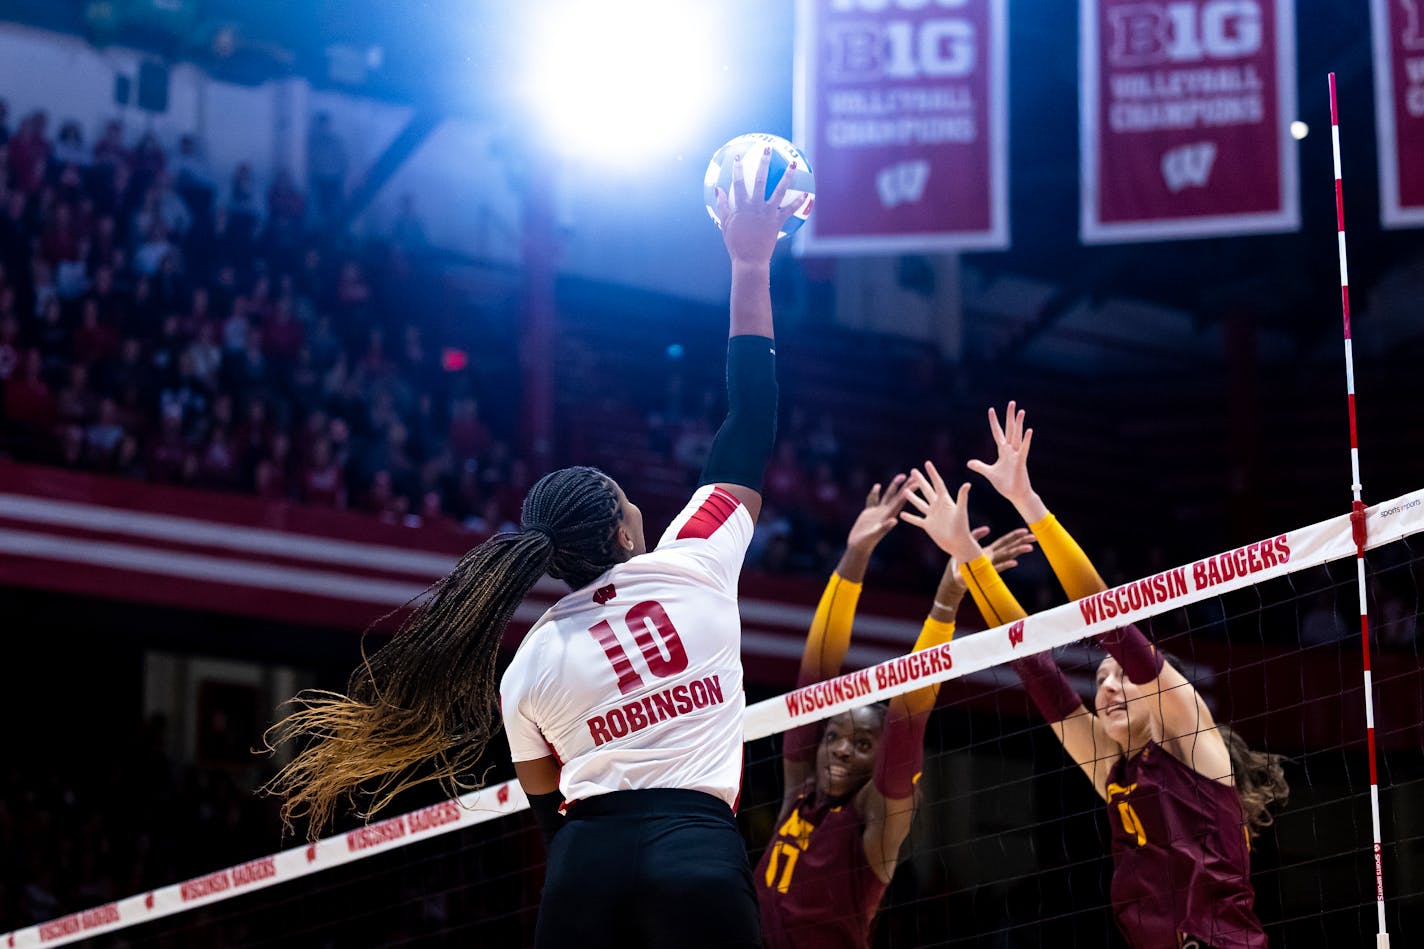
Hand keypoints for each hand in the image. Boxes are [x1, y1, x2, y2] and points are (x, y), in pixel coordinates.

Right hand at [717, 147, 806, 266]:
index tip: (737, 156)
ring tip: (792, 165)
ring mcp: (767, 213)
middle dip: (763, 163)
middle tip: (767, 149)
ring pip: (779, 191)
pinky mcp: (777, 222)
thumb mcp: (725, 225)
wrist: (749, 260)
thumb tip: (718, 190)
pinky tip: (807, 194)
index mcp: (741, 206)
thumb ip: (722, 206)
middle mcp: (755, 206)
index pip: (738, 183)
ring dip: (786, 177)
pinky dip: (799, 202)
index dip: (737, 168)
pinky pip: (790, 210)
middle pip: (759, 180)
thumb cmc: (735, 244)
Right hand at [845, 474, 908, 551]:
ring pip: (888, 495)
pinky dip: (875, 493)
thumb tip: (894, 520)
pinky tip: (877, 486)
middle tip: (915, 474)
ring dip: (895, 486)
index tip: (917, 481)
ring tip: (901, 475)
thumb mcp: (875, 534)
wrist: (858, 546)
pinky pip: (874, 500)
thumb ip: (884, 527)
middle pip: (898, 495)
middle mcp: (885, 512)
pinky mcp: (869, 513)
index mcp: (889, 515)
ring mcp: (878, 512)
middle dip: (906, 485)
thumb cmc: (866, 542)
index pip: (902, 500)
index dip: (909, 490)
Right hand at [899, 461, 979, 562]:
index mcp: (945, 501)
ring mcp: (932, 516)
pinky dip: (909, 517)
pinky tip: (901, 514)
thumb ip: (962, 497)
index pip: (937, 484)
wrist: (959, 544)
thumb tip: (968, 484)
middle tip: (913, 471)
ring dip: (912, 497)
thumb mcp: (961, 511)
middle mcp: (938, 506)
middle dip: (920, 480)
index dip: (932, 473)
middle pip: (926, 490)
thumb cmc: (962, 528)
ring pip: (920, 504)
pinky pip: (917, 520)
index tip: (927, 463)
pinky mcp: (928, 526)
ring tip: (905, 490)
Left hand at [940, 526, 1035, 595]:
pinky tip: (1015, 562)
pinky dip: (1006, 565)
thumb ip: (977, 535)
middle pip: (1010, 548)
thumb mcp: (967, 543)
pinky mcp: (985, 571)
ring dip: (1018, 552)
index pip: (1005, 541)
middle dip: (1022, 542)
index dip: (1015, 535)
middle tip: (1035, 537)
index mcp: (989, 551)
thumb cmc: (961, 561)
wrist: (954, 577)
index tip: (1026, 530)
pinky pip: (997, 568)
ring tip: (1030, 547)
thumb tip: (988, 529)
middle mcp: (992, 558)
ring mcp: (990, 565)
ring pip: (1007, 557)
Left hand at [966, 402, 1038, 511]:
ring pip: (1017, 436)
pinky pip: (1024, 449)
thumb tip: (969, 462)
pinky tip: (1029, 430)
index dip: (994, 422)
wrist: (1016, 495)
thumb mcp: (989, 473)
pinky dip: (1026, 440)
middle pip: (1010, 430)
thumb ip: (980, 466)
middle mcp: (1011, 451)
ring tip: (1021, 411)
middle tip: (1011, 403)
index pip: (997, 433)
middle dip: (1009, 417)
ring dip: (1019, 424)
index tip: (991, 410)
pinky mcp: (1021, 462)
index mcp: (1003, 452)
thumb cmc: (1005, 484)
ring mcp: (1017, 455)